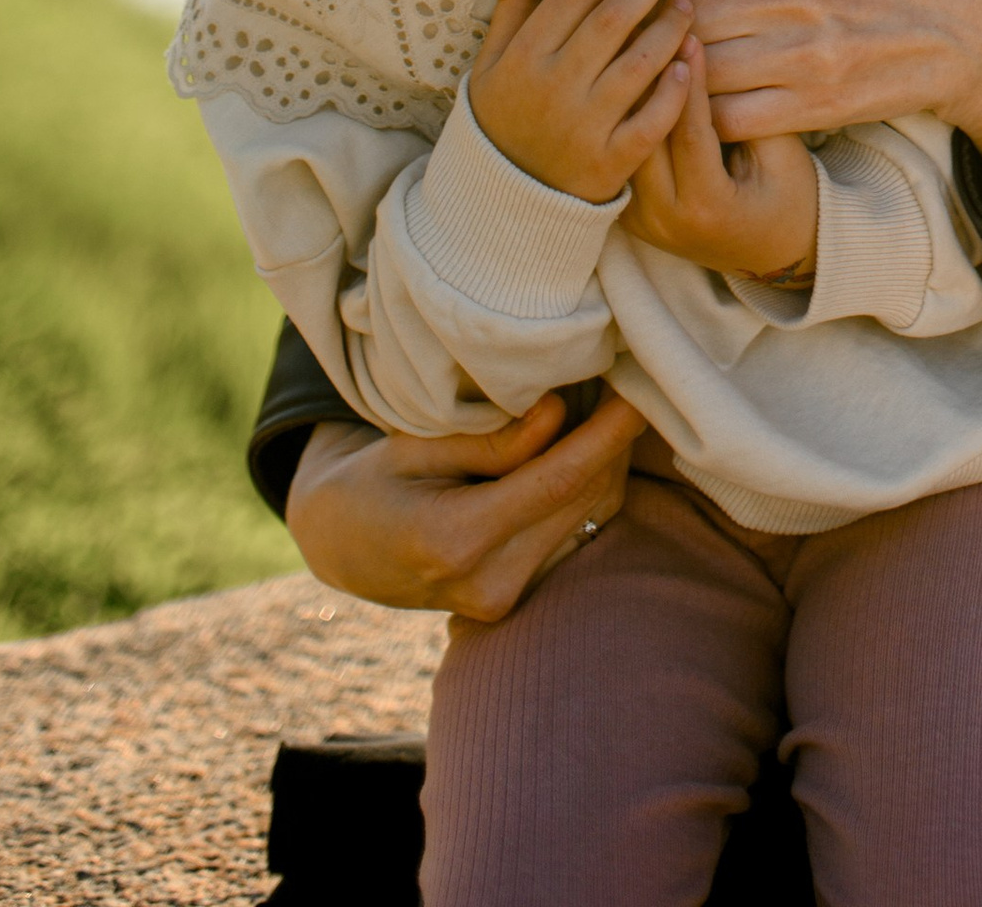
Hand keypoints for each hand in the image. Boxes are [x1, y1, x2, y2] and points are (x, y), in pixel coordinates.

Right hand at [284, 391, 645, 620]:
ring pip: (586, 521)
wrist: (339, 547)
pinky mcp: (512, 601)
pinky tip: (584, 448)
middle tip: (628, 379)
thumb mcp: (415, 447)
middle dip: (612, 442)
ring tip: (608, 406)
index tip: (643, 392)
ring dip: (604, 465)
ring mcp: (501, 602)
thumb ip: (491, 441)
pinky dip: (585, 491)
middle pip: (581, 501)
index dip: (607, 436)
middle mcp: (487, 584)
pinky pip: (571, 537)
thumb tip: (559, 414)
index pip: (558, 482)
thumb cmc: (370, 483)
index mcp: (455, 541)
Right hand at [470, 0, 694, 200]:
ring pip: (638, 65)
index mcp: (523, 58)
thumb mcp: (494, 59)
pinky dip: (672, 92)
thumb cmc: (503, 116)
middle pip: (612, 20)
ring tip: (687, 4)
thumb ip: (513, 1)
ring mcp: (582, 128)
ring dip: (668, 28)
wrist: (502, 200)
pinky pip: (651, 121)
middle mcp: (552, 89)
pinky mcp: (609, 163)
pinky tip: (689, 63)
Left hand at [623, 35, 820, 281]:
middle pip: (645, 136)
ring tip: (636, 43)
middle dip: (651, 79)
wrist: (774, 252)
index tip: (689, 33)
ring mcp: (642, 222)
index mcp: (707, 208)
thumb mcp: (781, 154)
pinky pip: (625, 157)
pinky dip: (629, 118)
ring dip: (632, 95)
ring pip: (626, 145)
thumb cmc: (790, 195)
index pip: (689, 131)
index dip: (690, 80)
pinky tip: (632, 76)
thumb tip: (718, 55)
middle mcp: (665, 220)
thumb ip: (749, 111)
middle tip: (650, 27)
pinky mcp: (632, 215)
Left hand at [666, 0, 981, 188]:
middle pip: (682, 18)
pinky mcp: (818, 105)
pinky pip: (731, 119)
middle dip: (647, 29)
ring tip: (653, 72)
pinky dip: (703, 117)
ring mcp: (804, 54)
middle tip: (631, 34)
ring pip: (698, 72)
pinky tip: (697, 108)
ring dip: (669, 75)